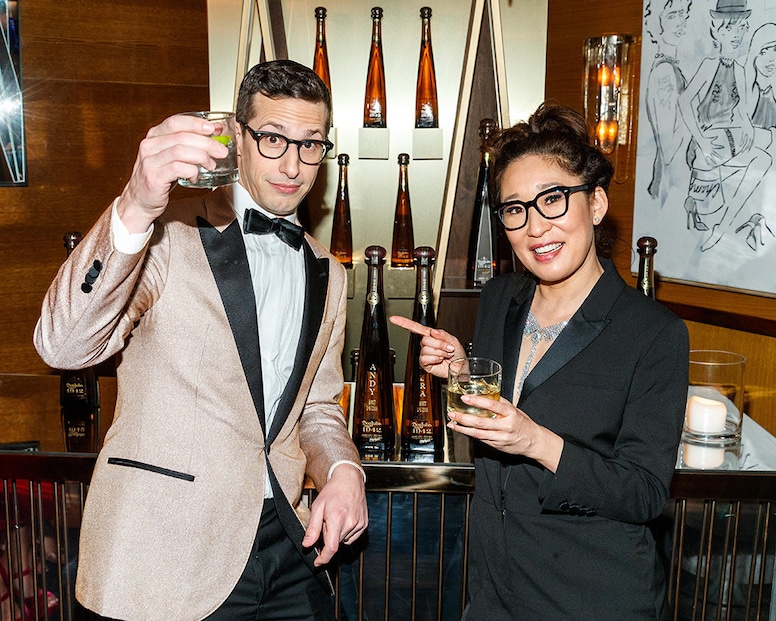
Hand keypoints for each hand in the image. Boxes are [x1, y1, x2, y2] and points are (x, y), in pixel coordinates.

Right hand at [116, 114, 229, 232]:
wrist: (140, 200)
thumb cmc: (159, 177)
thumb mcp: (170, 156)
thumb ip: (187, 145)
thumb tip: (213, 132)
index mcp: (154, 136)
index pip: (175, 122)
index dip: (196, 123)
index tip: (213, 128)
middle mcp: (149, 146)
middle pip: (182, 136)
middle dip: (206, 142)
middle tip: (221, 150)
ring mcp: (150, 161)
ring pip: (181, 151)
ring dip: (201, 157)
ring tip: (210, 165)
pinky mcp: (154, 177)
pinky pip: (178, 168)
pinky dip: (192, 171)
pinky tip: (196, 176)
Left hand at [303, 463, 367, 566]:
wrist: (349, 480)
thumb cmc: (333, 491)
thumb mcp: (317, 507)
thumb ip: (312, 528)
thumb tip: (306, 544)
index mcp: (338, 518)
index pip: (331, 547)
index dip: (323, 558)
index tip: (317, 563)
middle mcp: (351, 523)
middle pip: (335, 543)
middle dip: (327, 537)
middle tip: (326, 521)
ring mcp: (359, 524)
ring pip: (343, 540)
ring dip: (337, 534)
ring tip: (336, 517)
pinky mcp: (364, 524)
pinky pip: (352, 536)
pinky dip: (345, 532)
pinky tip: (344, 520)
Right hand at [389, 316, 465, 378]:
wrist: (460, 367)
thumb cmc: (457, 354)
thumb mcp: (452, 339)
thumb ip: (442, 334)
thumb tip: (432, 331)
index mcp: (431, 335)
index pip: (415, 327)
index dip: (404, 323)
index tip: (394, 319)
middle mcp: (427, 344)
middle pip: (425, 339)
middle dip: (439, 344)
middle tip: (447, 348)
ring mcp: (425, 353)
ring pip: (426, 349)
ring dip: (439, 352)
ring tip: (445, 355)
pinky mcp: (424, 363)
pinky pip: (425, 358)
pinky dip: (435, 359)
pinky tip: (439, 360)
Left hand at [448, 395, 562, 472]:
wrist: (534, 441)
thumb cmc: (523, 424)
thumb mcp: (515, 410)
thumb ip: (500, 403)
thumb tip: (485, 393)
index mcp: (510, 413)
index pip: (491, 405)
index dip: (477, 401)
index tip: (465, 397)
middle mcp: (505, 426)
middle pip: (481, 422)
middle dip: (463, 418)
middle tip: (452, 413)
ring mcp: (500, 437)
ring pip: (478, 433)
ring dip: (463, 429)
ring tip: (452, 424)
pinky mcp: (497, 445)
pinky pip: (481, 439)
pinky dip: (470, 435)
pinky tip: (462, 430)